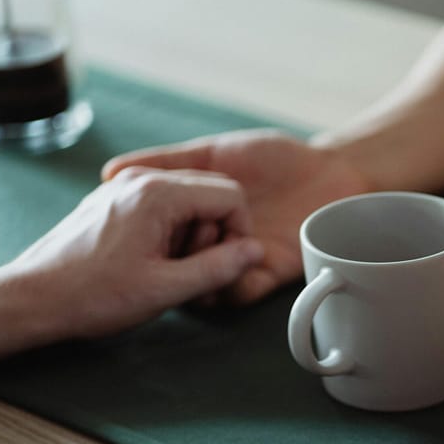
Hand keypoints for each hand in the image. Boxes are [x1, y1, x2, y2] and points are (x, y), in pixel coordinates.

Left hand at [9, 168, 263, 338]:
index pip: (231, 196)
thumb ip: (219, 269)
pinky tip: (151, 260)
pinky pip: (164, 206)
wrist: (34, 298)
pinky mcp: (116, 199)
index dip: (239, 233)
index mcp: (159, 194)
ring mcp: (126, 185)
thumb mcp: (167, 289)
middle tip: (190, 267)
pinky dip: (170, 232)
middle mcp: (142, 180)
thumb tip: (254, 253)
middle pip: (212, 194)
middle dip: (214, 233)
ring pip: (189, 200)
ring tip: (166, 268)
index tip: (224, 263)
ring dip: (192, 234)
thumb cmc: (93, 295)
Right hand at [102, 129, 375, 303]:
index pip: (156, 244)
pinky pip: (246, 291)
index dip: (140, 244)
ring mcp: (242, 261)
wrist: (332, 169)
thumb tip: (111, 170)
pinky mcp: (272, 273)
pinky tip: (229, 270)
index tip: (126, 236)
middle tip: (163, 251)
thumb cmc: (274, 158)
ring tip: (199, 258)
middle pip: (176, 273)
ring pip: (208, 287)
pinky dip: (234, 285)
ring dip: (200, 278)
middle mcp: (214, 245)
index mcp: (195, 220)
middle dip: (166, 266)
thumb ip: (168, 162)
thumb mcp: (212, 152)